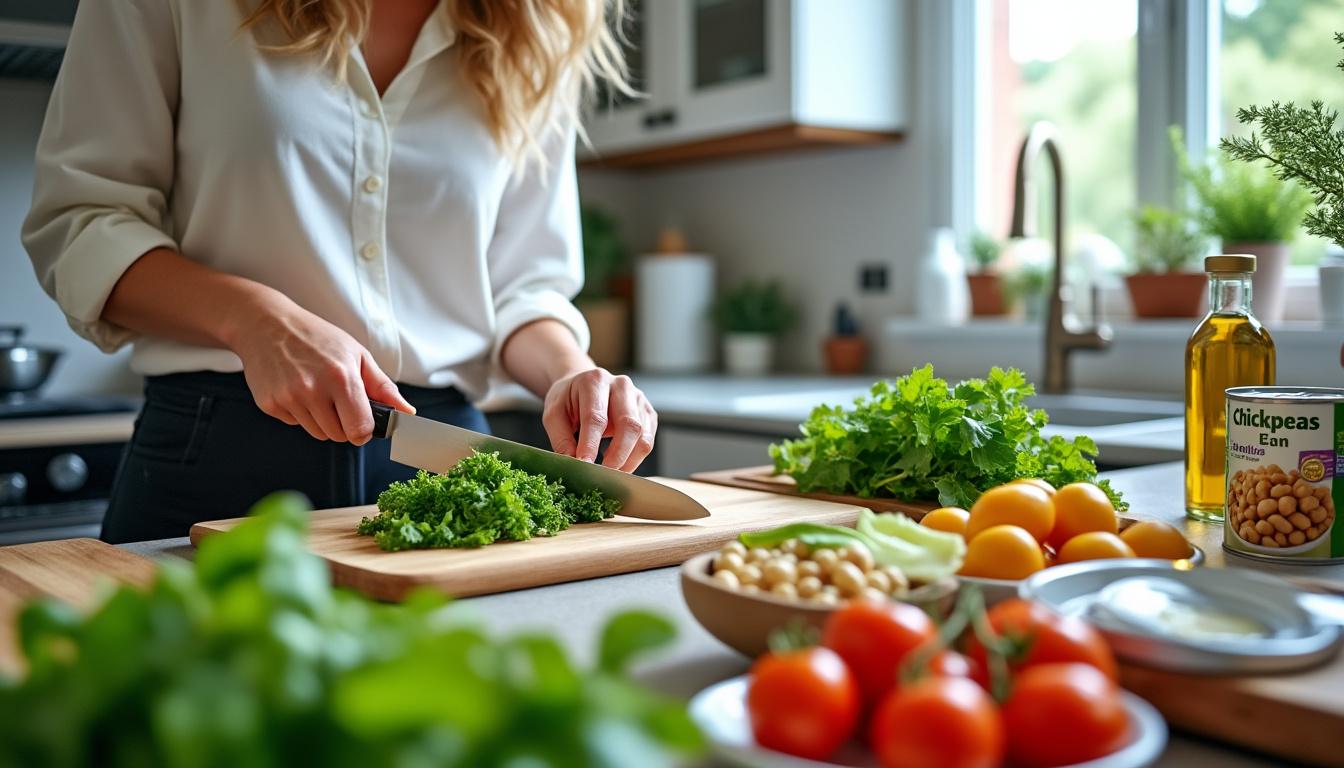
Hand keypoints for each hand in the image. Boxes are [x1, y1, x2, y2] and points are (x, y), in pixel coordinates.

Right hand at [230, 300, 413, 443]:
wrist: (266, 324)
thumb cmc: (316, 337)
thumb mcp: (357, 354)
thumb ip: (383, 387)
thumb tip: (407, 412)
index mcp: (341, 377)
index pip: (360, 430)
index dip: (366, 430)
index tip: (364, 420)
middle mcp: (313, 390)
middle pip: (340, 436)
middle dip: (345, 423)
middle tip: (338, 399)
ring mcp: (289, 399)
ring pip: (318, 433)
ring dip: (323, 420)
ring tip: (317, 390)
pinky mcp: (270, 404)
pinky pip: (296, 424)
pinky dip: (300, 413)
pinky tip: (296, 388)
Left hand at [540, 369, 656, 471]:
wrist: (583, 383)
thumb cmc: (569, 399)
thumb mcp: (554, 414)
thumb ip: (561, 438)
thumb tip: (573, 463)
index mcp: (594, 381)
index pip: (596, 417)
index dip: (590, 444)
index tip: (584, 465)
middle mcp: (621, 386)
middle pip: (629, 424)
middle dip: (617, 455)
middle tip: (603, 475)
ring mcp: (638, 398)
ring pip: (643, 435)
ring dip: (628, 460)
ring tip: (611, 473)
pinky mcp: (647, 412)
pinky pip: (648, 440)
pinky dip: (635, 458)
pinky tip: (619, 463)